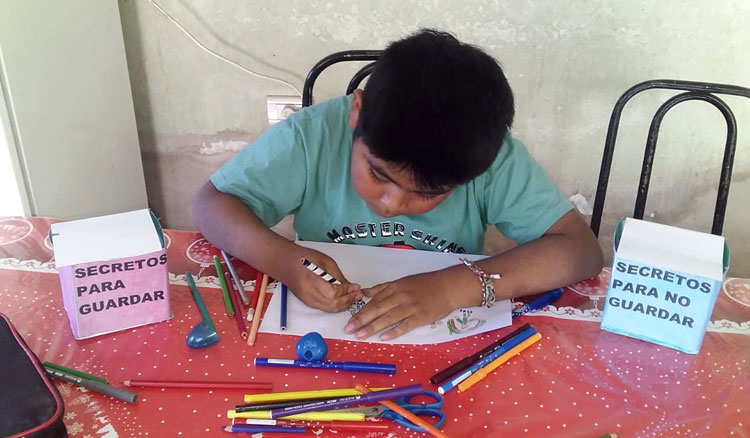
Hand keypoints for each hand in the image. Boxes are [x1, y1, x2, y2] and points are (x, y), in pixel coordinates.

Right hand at [285, 245, 361, 312]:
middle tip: (357, 294)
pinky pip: (325, 308)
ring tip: (352, 298)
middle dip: (348, 300)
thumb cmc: (304, 258)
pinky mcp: (308, 303)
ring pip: (329, 309)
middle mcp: (308, 292)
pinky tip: (342, 300)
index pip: (333, 292)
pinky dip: (336, 306)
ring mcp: (307, 300)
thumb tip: (350, 287)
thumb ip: (338, 276)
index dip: (347, 291)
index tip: (355, 287)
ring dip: (344, 305)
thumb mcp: (325, 261)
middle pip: (332, 304)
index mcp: (312, 279)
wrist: (286, 263)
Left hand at [344, 270, 462, 340]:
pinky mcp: (421, 317)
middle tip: (349, 329)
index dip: (361, 311)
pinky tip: (384, 337)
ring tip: (361, 335)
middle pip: (377, 309)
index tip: (349, 320)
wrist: (448, 286)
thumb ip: (383, 288)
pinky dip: (394, 331)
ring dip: (373, 327)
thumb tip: (365, 292)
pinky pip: (405, 325)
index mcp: (395, 287)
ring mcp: (411, 307)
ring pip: (388, 318)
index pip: (374, 301)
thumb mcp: (403, 282)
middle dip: (361, 320)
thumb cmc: (426, 284)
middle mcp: (400, 296)